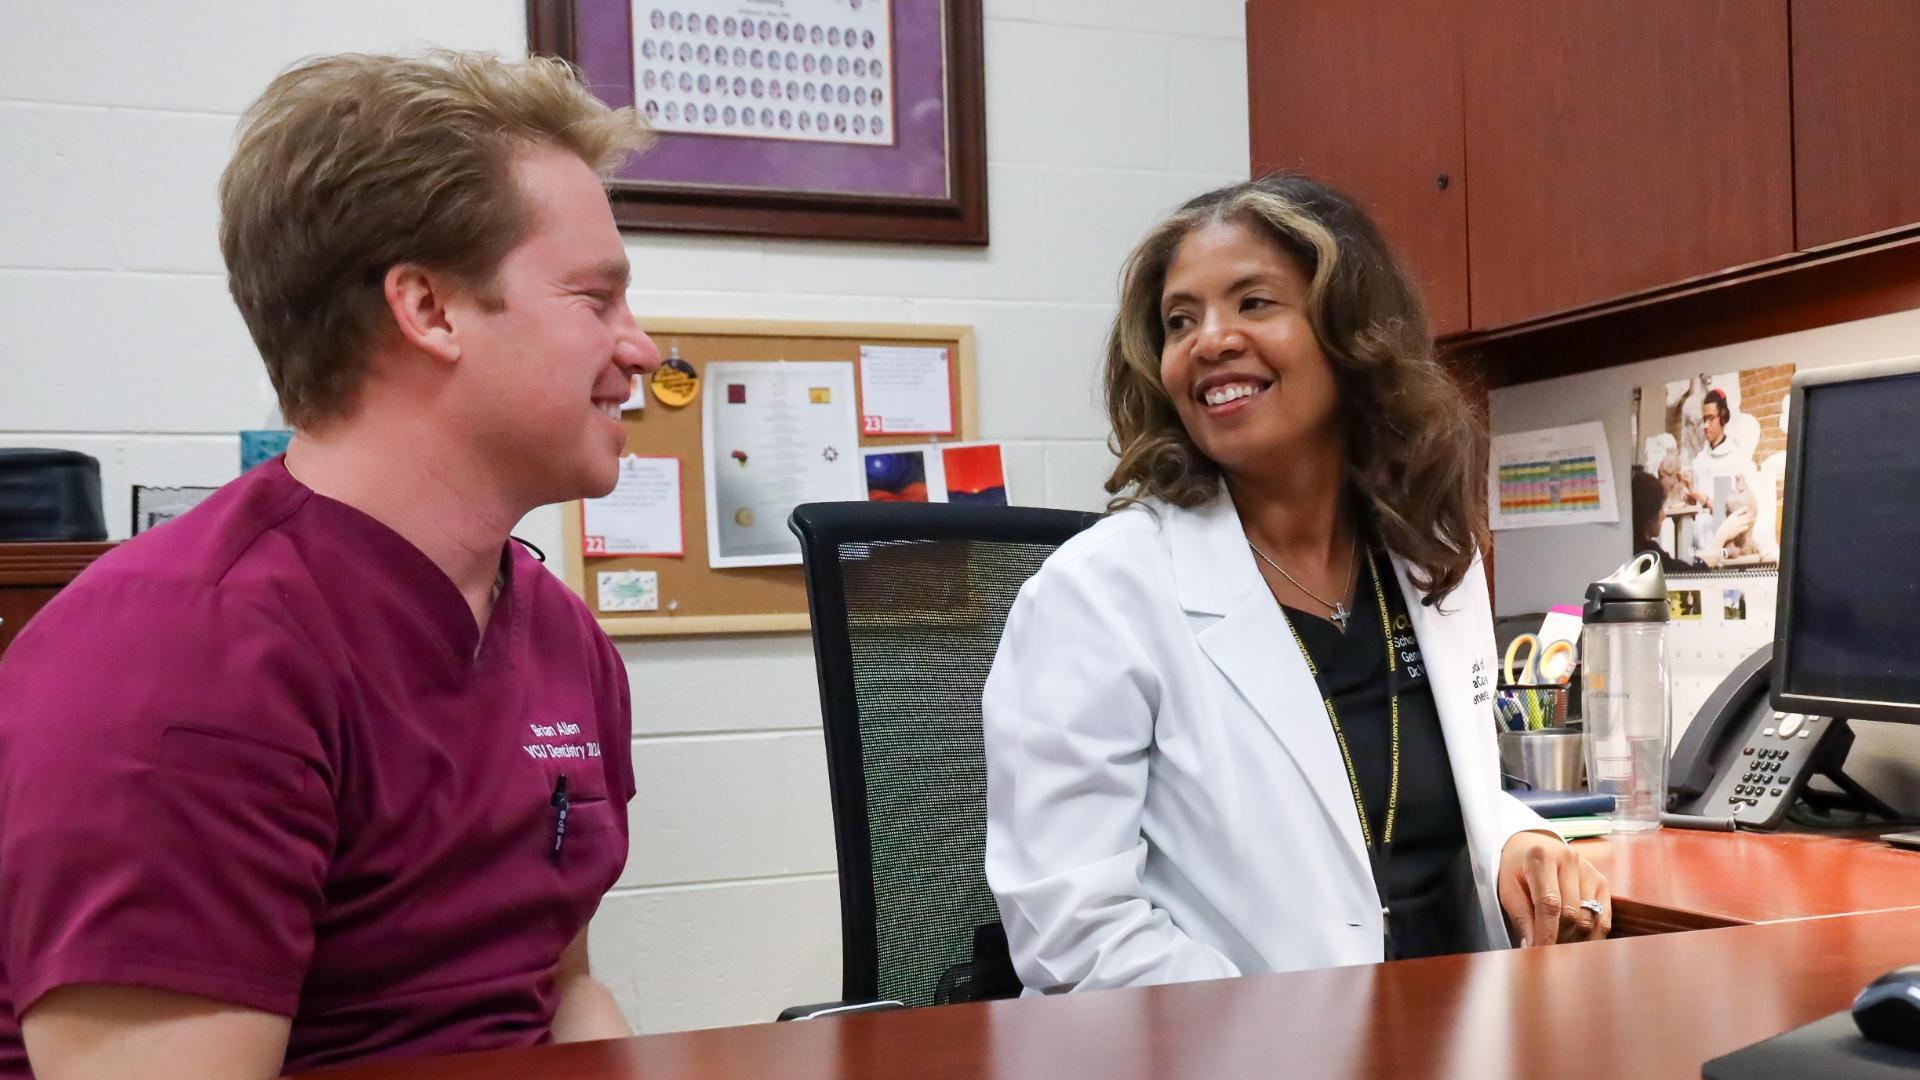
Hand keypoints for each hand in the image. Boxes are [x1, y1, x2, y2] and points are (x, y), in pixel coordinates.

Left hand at [1497, 831, 1610, 945]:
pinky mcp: (1601, 880)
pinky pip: (1603, 917)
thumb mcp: (1508, 889)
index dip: (1546, 933)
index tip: (1540, 954)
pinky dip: (1592, 935)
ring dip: (1575, 939)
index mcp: (1542, 857)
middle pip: (1572, 913)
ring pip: (1589, 918)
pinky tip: (1579, 943)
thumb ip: (1521, 918)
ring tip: (1559, 946)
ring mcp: (1588, 869)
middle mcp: (1569, 859)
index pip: (1549, 904)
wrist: (1533, 845)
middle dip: (1559, 938)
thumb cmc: (1517, 870)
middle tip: (1547, 953)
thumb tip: (1532, 948)